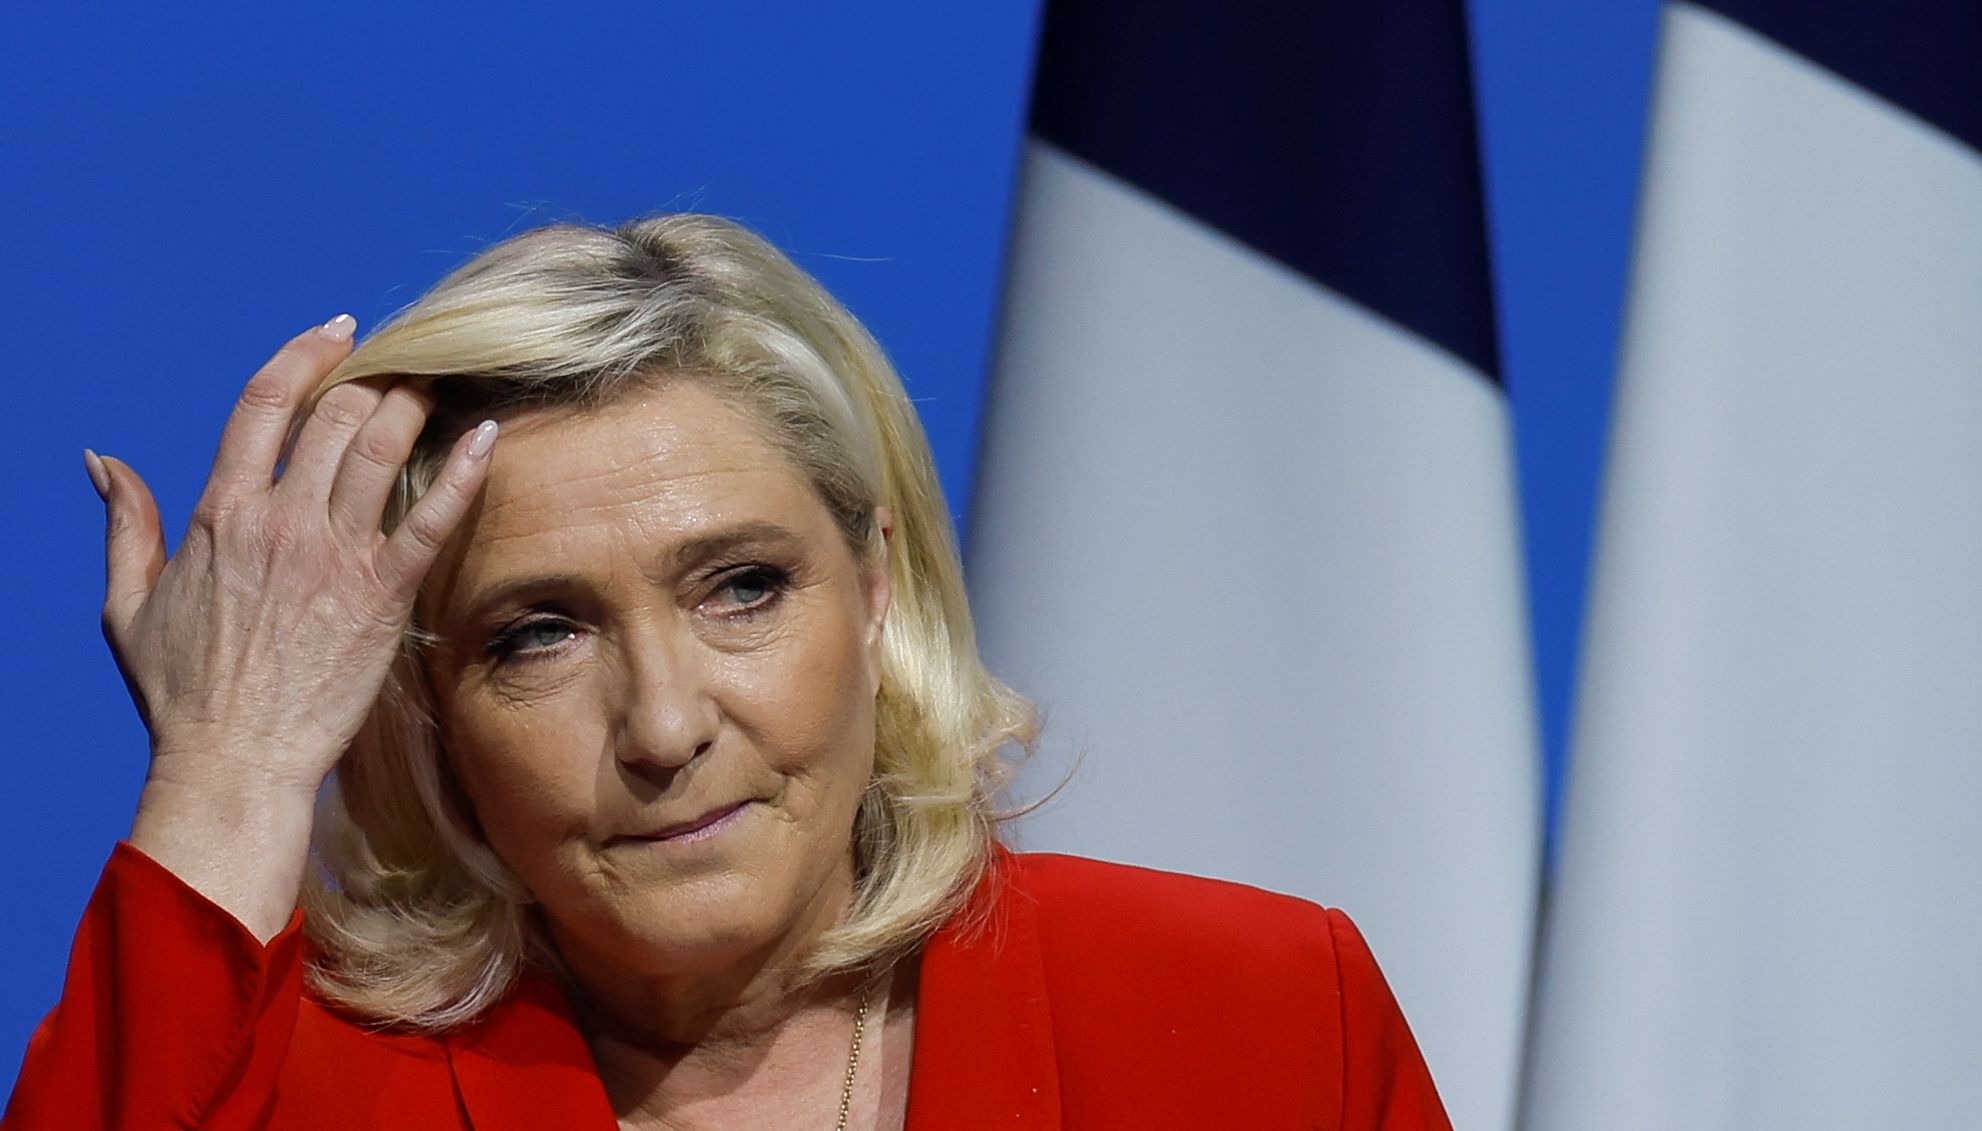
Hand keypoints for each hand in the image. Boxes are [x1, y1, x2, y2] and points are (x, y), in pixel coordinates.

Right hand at [90, 314, 496, 936]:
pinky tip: (486, 435)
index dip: (304, 357)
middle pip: (335, 417)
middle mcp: (280, 521)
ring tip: (437, 385)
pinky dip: (462, 471)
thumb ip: (125, 523)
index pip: (264, 405)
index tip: (337, 334)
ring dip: (412, 406)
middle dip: (373, 381)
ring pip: (381, 450)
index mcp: (221, 513)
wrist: (233, 760)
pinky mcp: (382, 594)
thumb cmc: (181, 692)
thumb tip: (101, 460)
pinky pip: (431, 517)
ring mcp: (334, 556)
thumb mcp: (128, 603)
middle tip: (403, 369)